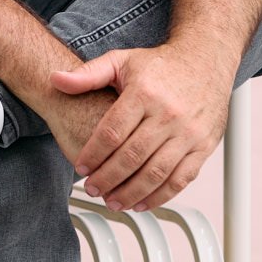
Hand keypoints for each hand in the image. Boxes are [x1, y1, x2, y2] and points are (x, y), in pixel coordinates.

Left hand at [48, 44, 230, 210]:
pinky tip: (142, 203)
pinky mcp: (204, 145)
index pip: (112, 132)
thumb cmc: (161, 65)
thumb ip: (88, 74)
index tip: (80, 167)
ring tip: (113, 201)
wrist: (205, 59)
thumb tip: (56, 79)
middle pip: (132, 156)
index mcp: (145, 93)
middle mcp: (169, 113)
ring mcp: (189, 132)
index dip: (93, 154)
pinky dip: (161, 196)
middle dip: (107, 178)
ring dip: (131, 193)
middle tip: (92, 189)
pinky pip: (181, 178)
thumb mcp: (122, 61)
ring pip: (156, 172)